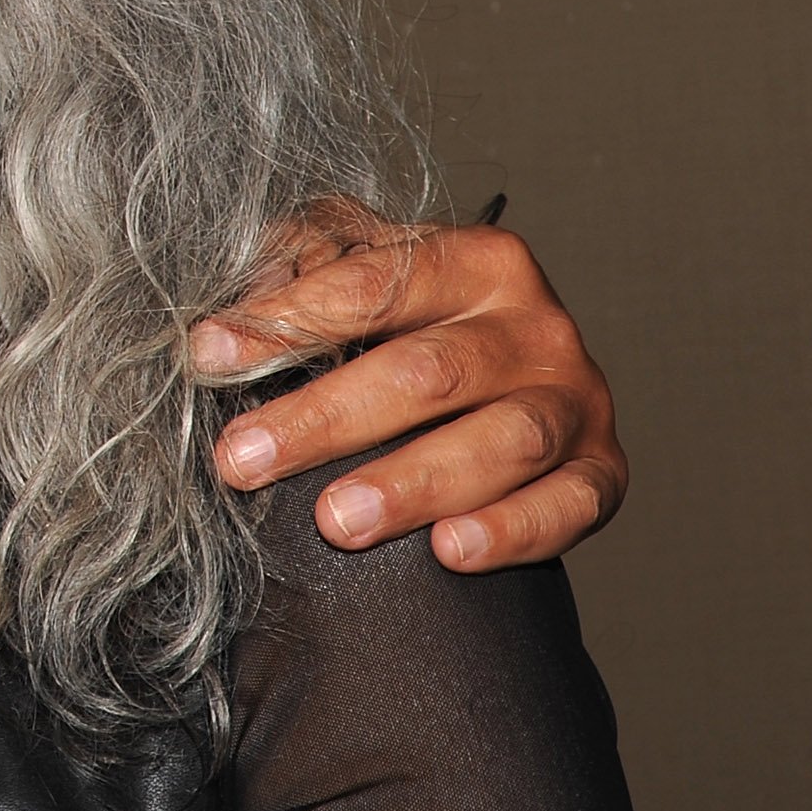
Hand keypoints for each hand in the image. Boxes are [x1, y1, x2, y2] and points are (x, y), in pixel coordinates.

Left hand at [191, 212, 625, 570]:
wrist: (505, 382)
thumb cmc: (410, 322)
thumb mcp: (356, 268)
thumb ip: (300, 264)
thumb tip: (242, 302)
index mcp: (475, 260)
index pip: (375, 285)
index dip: (288, 320)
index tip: (209, 356)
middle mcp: (535, 326)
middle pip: (428, 372)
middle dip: (327, 418)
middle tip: (244, 459)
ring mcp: (576, 401)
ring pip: (500, 441)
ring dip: (412, 483)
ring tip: (336, 521)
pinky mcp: (602, 473)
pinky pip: (568, 506)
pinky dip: (511, 531)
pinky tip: (448, 551)